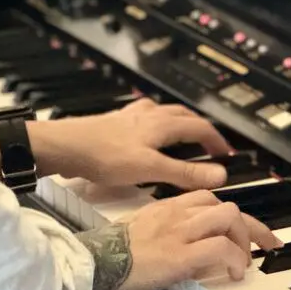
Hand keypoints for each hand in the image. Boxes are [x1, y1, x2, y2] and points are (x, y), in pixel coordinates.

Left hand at [26, 98, 232, 189]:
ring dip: (179, 124)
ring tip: (184, 137)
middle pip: (184, 116)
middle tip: (210, 146)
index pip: (200, 127)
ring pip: (164, 114)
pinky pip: (144, 118)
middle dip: (200, 130)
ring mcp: (131, 116)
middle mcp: (149, 115)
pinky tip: (146, 134)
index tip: (226, 155)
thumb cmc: (104, 156)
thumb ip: (184, 172)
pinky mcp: (115, 122)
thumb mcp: (149, 168)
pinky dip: (156, 125)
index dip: (216, 141)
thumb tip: (220, 175)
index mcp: (161, 124)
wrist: (64, 145)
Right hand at [75, 190, 282, 289]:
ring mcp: (178, 232)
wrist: (91, 265)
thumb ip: (164, 235)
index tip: (247, 230)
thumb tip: (189, 253)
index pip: (208, 199)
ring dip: (245, 240)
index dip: (232, 214)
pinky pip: (221, 248)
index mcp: (164, 209)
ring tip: (245, 262)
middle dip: (251, 226)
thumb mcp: (138, 236)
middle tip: (267, 244)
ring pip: (229, 217)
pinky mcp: (180, 255)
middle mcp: (174, 214)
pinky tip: (234, 274)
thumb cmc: (107, 257)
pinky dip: (235, 259)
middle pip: (226, 206)